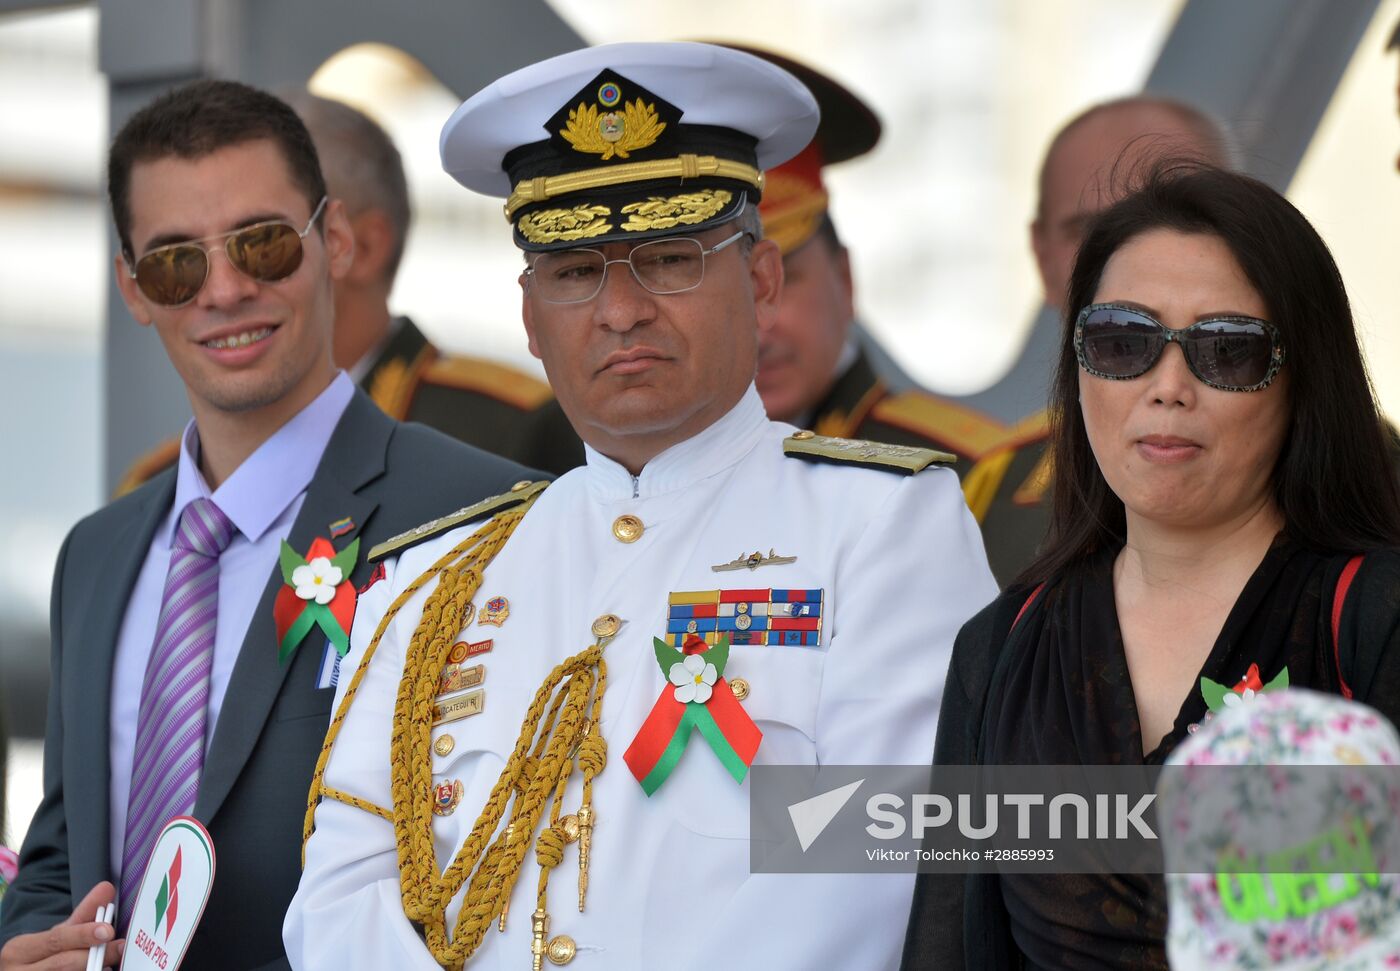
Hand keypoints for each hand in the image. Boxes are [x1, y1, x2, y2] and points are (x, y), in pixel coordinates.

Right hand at [0, 882, 123, 969]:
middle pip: (64, 963)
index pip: (56, 940)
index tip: (108, 930)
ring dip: (93, 970)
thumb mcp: (57, 934)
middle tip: (120, 947)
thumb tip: (107, 888)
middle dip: (96, 955)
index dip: (83, 935)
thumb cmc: (43, 954)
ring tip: (111, 964)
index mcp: (19, 950)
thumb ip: (83, 914)